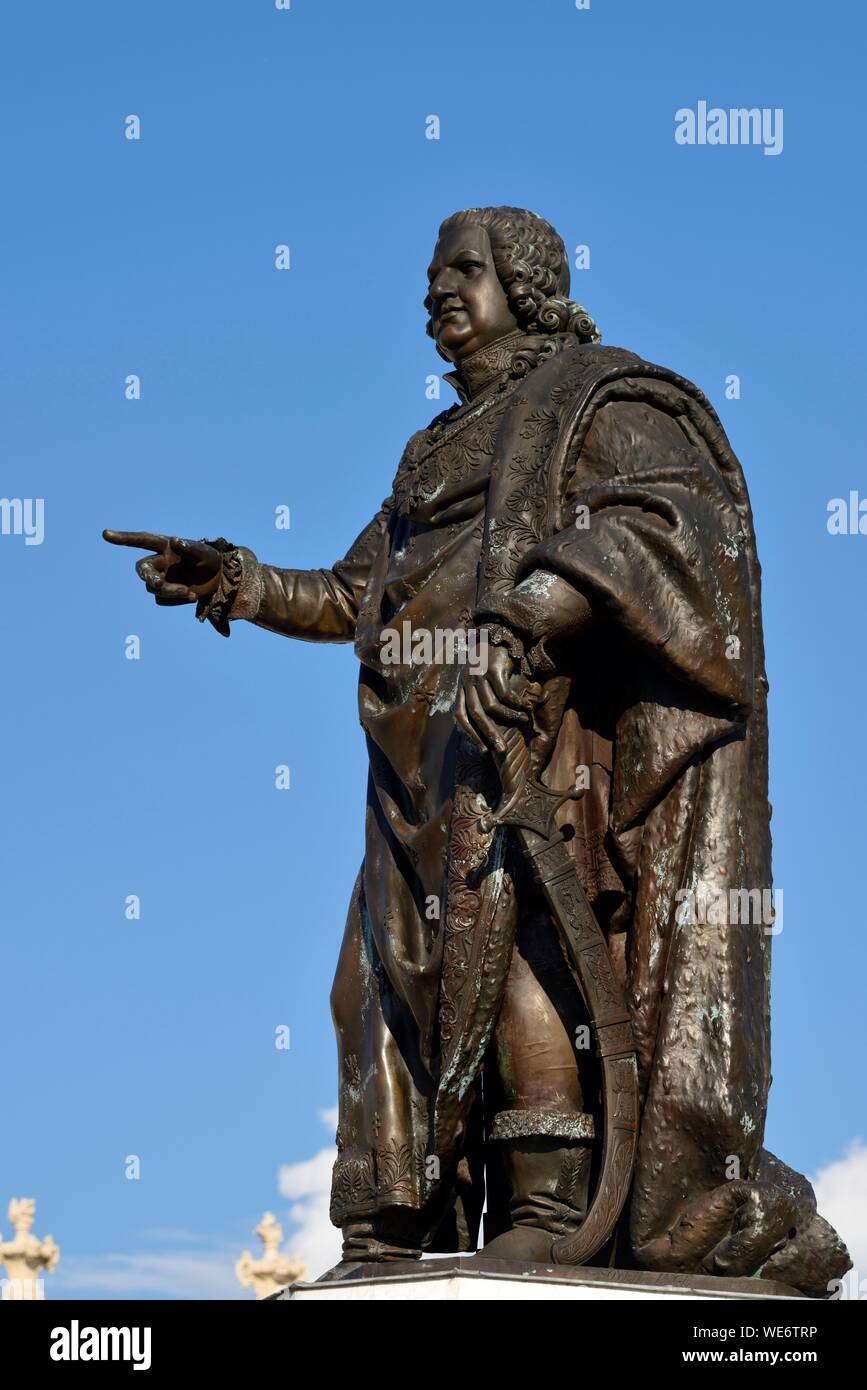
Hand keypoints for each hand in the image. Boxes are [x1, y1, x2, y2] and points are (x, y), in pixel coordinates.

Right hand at [102, 531, 221, 605]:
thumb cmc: (211, 561)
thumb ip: (190, 547)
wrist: (220, 581)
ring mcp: (161, 578)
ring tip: (189, 592)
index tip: (106, 534)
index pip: (142, 540)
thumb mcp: (205, 553)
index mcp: (165, 546)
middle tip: (158, 583)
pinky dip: (176, 599)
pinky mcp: (165, 594)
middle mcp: (159, 562)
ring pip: (153, 588)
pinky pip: (162, 599)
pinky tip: (192, 595)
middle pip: (142, 570)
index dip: (124, 538)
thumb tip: (174, 541)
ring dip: (169, 591)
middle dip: (147, 576)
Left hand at [456, 643, 540, 756]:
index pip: (460, 715)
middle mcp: (467, 680)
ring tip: (522, 722)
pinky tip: (525, 707)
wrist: (500, 631)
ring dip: (508, 718)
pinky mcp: (494, 667)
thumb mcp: (481, 679)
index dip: (470, 734)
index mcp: (462, 686)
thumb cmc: (494, 661)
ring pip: (490, 706)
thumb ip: (482, 697)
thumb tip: (490, 725)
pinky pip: (504, 693)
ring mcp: (479, 673)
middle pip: (475, 714)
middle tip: (502, 749)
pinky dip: (516, 704)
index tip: (483, 750)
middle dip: (489, 734)